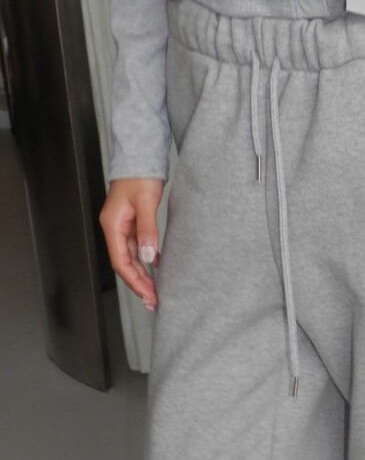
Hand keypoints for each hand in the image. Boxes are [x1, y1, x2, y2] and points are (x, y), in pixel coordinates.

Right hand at [99, 177, 163, 310]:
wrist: (141, 158)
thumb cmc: (140, 176)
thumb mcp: (146, 202)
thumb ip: (147, 230)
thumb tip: (147, 257)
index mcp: (113, 225)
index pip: (120, 261)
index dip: (134, 281)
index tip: (148, 295)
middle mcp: (115, 228)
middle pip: (124, 264)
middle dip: (138, 284)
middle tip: (153, 301)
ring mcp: (122, 227)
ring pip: (131, 258)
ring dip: (142, 275)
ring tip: (155, 291)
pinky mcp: (132, 224)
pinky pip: (137, 248)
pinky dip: (146, 261)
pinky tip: (157, 268)